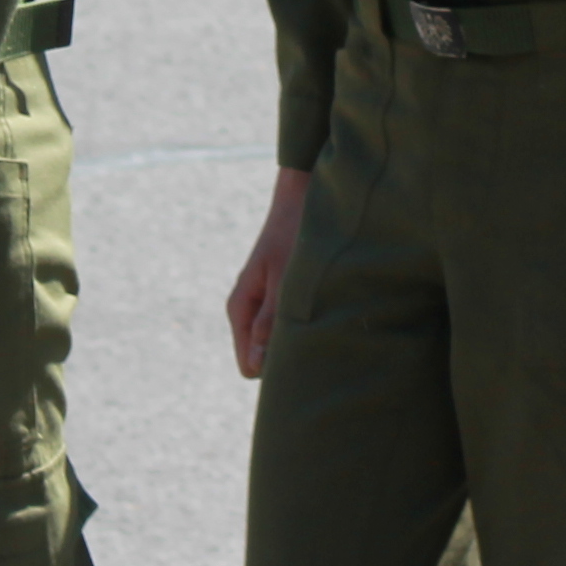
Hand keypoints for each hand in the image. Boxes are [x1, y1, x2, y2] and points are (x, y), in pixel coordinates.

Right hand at [226, 167, 313, 375]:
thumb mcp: (284, 279)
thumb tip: (257, 366)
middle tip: (320, 337)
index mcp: (240, 309)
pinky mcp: (279, 297)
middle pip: (262, 360)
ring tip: (325, 317)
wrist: (301, 197)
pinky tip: (325, 310)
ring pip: (276, 345)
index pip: (249, 366)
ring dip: (299, 339)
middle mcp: (247, 311)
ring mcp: (263, 305)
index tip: (304, 352)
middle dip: (287, 357)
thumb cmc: (294, 235)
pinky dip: (305, 326)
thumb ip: (270, 322)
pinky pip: (286, 329)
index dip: (274, 368)